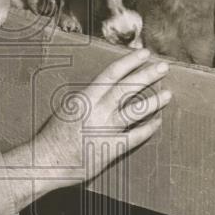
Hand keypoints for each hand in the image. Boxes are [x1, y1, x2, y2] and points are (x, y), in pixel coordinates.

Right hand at [2, 48, 170, 202]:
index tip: (144, 53)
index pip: (112, 73)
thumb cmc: (53, 135)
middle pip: (128, 88)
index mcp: (84, 97)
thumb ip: (87, 98)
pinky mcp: (110, 148)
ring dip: (154, 101)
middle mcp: (97, 110)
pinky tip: (157, 122)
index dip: (130, 61)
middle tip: (163, 67)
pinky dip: (148, 128)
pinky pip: (135, 136)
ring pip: (135, 111)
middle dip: (147, 75)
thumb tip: (106, 87)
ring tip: (168, 94)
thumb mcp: (68, 107)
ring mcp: (105, 130)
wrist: (46, 161)